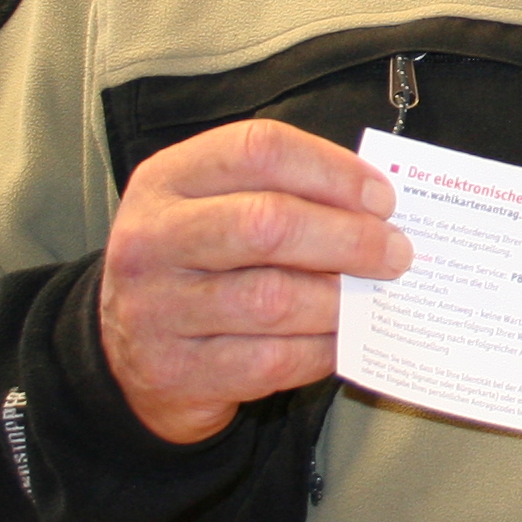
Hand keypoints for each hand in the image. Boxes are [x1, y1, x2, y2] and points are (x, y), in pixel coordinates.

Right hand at [99, 119, 408, 444]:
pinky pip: (270, 361)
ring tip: (371, 296)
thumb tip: (377, 208)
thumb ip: (283, 195)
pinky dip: (320, 350)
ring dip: (339, 299)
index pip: (257, 149)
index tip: (381, 196)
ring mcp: (156, 309)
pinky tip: (341, 339)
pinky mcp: (175, 372)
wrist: (125, 352)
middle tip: (395, 252)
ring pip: (272, 299)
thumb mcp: (215, 207)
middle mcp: (151, 239)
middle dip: (349, 238)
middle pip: (267, 223)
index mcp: (167, 179)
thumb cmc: (195, 263)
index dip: (332, 170)